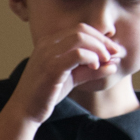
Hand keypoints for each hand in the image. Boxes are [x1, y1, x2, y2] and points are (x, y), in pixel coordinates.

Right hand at [7, 18, 127, 123]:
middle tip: (115, 53)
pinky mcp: (51, 67)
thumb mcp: (72, 78)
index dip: (99, 37)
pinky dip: (91, 58)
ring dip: (99, 48)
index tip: (113, 50)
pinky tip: (95, 66)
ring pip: (80, 38)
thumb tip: (113, 64)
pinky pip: (78, 54)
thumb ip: (90, 69)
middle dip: (102, 41)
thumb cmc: (46, 94)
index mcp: (49, 42)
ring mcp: (47, 54)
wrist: (25, 110)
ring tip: (106, 60)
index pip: (79, 29)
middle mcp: (47, 44)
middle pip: (81, 30)